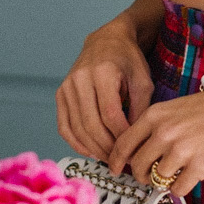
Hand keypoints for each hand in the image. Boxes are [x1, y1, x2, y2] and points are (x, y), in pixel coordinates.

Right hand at [56, 20, 155, 161]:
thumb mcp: (143, 82)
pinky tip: (90, 151)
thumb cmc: (128, 61)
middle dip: (107, 147)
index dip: (121, 137)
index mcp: (104, 72)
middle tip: (121, 161)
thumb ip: (140, 111)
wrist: (107, 42)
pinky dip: (75, 143)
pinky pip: (64, 126)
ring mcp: (67, 87)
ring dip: (93, 149)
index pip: (110, 114)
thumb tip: (134, 143)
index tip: (133, 150)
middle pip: (91, 124)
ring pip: (76, 128)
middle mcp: (80, 79)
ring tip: (109, 159)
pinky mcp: (60, 94)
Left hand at [107, 79, 203, 196]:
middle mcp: (164, 133)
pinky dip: (180, 188)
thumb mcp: (179, 106)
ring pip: (156, 179)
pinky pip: (177, 189)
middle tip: (148, 177)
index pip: (123, 143)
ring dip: (163, 181)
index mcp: (156, 115)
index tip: (115, 169)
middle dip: (140, 175)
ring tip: (176, 174)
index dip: (115, 160)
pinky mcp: (199, 167)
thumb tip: (144, 151)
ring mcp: (181, 151)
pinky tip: (189, 178)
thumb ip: (159, 126)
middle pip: (136, 166)